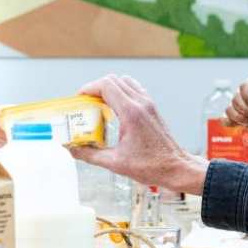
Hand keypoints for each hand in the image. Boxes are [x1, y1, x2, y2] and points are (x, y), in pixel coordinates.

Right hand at [68, 75, 205, 193]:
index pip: (107, 85)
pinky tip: (115, 109)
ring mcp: (148, 104)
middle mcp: (141, 103)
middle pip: (114, 80)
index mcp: (131, 113)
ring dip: (110, 88)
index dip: (89, 88)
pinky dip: (122, 92)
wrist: (175, 167)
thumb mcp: (114, 163)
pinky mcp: (152, 108)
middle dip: (96, 88)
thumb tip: (72, 150)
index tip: (79, 98)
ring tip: (99, 104)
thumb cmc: (151, 166)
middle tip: (86, 102)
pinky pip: (134, 89)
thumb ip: (89, 155)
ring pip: (125, 81)